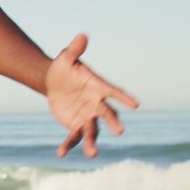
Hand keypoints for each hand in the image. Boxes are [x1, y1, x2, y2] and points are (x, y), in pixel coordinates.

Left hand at [46, 33, 139, 157]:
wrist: (53, 82)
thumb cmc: (64, 68)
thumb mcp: (65, 58)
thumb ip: (74, 49)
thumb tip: (82, 35)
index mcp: (98, 87)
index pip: (114, 92)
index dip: (124, 97)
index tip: (136, 104)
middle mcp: (97, 104)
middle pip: (107, 114)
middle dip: (113, 122)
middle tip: (120, 131)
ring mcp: (88, 117)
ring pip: (92, 131)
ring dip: (92, 142)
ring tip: (92, 154)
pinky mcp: (76, 126)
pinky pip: (74, 137)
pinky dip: (68, 145)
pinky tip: (60, 154)